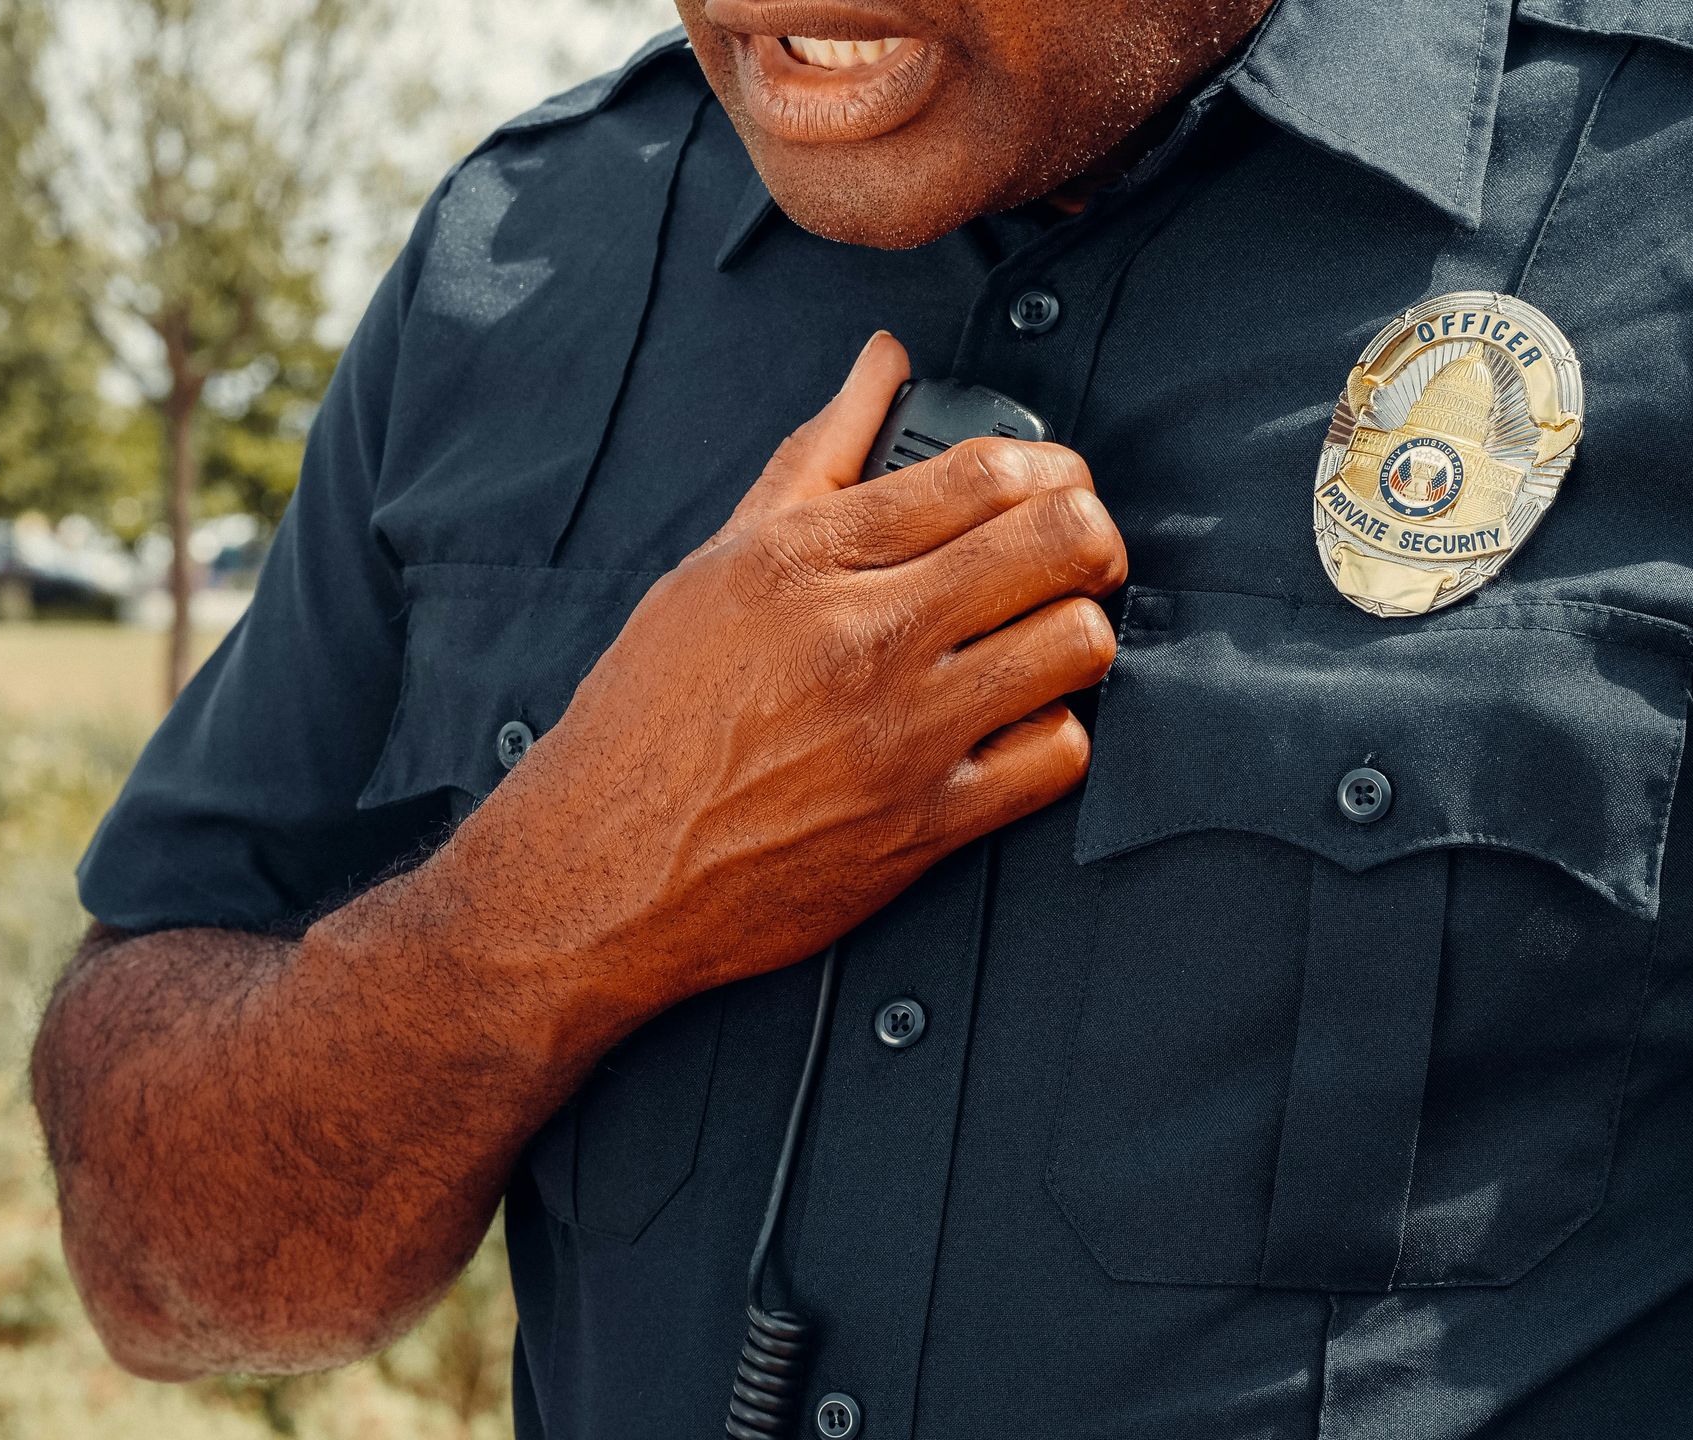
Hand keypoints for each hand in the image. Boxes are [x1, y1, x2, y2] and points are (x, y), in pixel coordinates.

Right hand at [473, 332, 1126, 1009]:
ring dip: (1077, 635)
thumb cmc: (651, 712)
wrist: (602, 866)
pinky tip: (1018, 725)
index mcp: (805, 559)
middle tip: (1076, 556)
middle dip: (1090, 537)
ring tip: (1044, 640)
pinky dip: (1055, 735)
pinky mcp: (924, 824)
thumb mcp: (716, 564)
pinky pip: (1058, 757)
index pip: (983, 471)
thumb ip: (816, 455)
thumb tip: (882, 363)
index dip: (1051, 465)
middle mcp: (860, 636)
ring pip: (1075, 644)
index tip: (1053, 485)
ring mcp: (900, 734)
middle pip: (1056, 543)